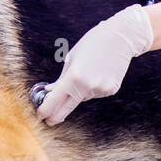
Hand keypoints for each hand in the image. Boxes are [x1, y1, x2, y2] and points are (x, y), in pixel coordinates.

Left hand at [35, 3, 153, 125]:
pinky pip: (95, 93)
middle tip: (50, 121)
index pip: (55, 99)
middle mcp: (87, 86)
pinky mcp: (111, 90)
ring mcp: (100, 90)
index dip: (46, 109)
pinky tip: (98, 73)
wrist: (119, 38)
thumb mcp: (71, 59)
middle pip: (67, 108)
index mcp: (74, 76)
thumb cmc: (92, 44)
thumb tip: (50, 92)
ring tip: (88, 70)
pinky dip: (92, 87)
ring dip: (79, 91)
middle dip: (57, 115)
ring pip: (83, 97)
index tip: (40, 115)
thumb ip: (61, 79)